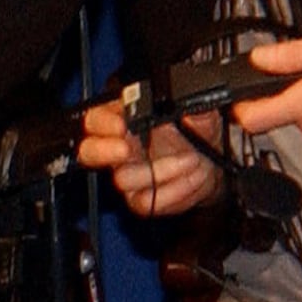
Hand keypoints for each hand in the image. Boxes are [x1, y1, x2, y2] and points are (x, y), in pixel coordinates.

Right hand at [77, 97, 223, 217]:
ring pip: (123, 179)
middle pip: (88, 152)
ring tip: (192, 159)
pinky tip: (192, 178)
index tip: (121, 125)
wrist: (213, 164)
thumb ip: (191, 105)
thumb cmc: (199, 134)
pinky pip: (148, 201)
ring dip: (163, 170)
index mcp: (126, 120)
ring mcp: (127, 176)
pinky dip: (175, 190)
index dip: (103, 122)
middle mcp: (118, 149)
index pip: (96, 119)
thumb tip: (188, 101)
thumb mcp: (200, 112)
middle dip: (103, 151)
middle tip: (125, 149)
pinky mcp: (140, 200)